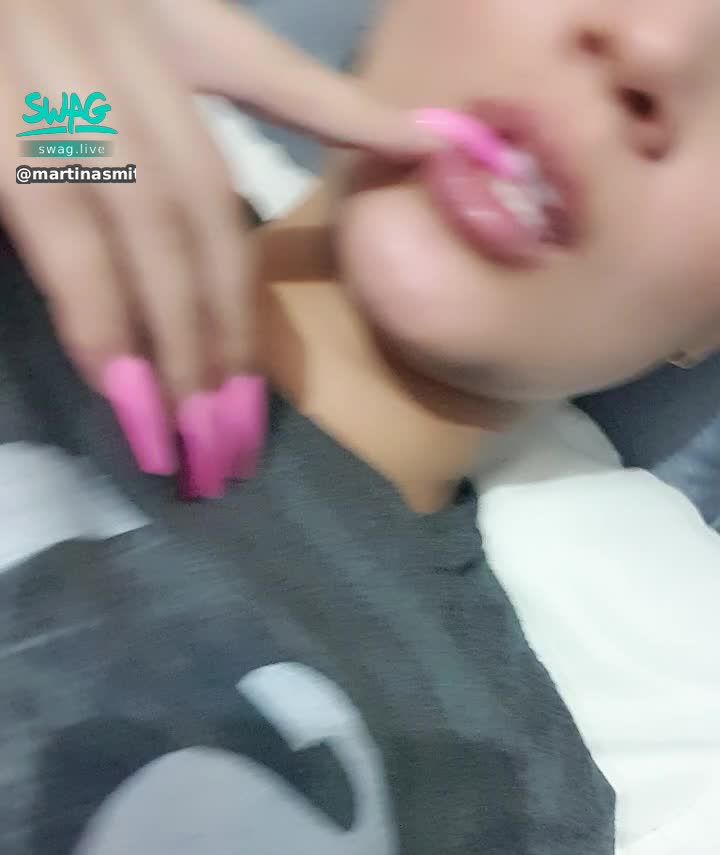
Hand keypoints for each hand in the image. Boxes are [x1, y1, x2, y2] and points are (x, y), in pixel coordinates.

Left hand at [0, 0, 436, 493]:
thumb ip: (20, 218)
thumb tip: (97, 333)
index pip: (68, 226)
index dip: (107, 328)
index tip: (143, 421)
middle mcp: (77, 52)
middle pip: (160, 217)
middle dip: (191, 338)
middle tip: (210, 438)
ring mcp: (136, 28)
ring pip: (208, 178)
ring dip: (236, 294)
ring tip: (250, 390)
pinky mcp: (172, 12)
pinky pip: (261, 65)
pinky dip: (340, 111)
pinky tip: (413, 148)